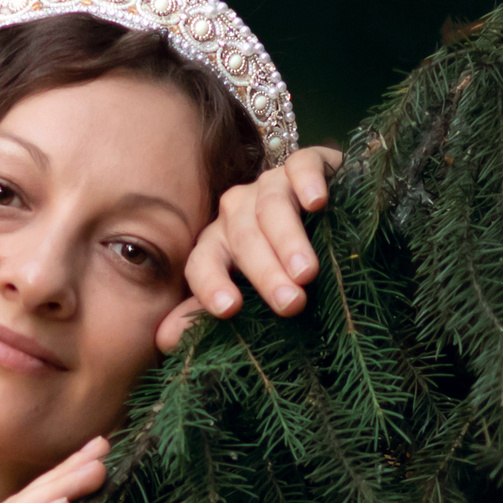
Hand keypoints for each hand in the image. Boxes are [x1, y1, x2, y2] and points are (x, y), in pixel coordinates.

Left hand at [160, 143, 343, 352]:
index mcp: (217, 245)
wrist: (337, 218)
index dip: (211, 285)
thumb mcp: (248, 292)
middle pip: (240, 239)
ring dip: (288, 242)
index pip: (201, 263)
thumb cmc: (285, 267)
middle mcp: (236, 212)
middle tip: (290, 304)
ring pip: (270, 208)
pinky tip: (317, 203)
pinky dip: (307, 182)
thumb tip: (165, 339)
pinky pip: (301, 166)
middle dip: (264, 274)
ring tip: (307, 273)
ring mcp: (270, 185)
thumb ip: (205, 313)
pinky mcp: (307, 163)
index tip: (229, 310)